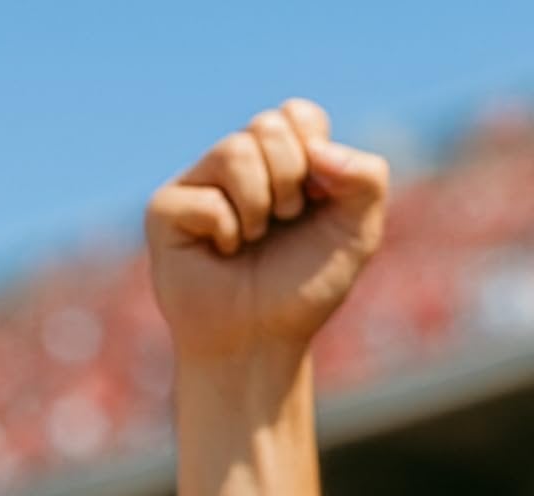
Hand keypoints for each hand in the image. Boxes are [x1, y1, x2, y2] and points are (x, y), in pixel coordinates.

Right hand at [146, 100, 387, 368]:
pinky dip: (226, 232)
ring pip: (235, 152)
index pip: (298, 115)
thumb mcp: (359, 233)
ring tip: (250, 242)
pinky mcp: (166, 210)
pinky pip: (207, 199)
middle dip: (290, 180)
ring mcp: (198, 182)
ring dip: (258, 208)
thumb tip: (319, 149)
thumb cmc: (303, 290)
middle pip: (269, 125)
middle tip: (282, 224)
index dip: (314, 155)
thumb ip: (367, 177)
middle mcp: (236, 163)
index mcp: (279, 158)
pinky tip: (220, 254)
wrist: (260, 342)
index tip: (314, 202)